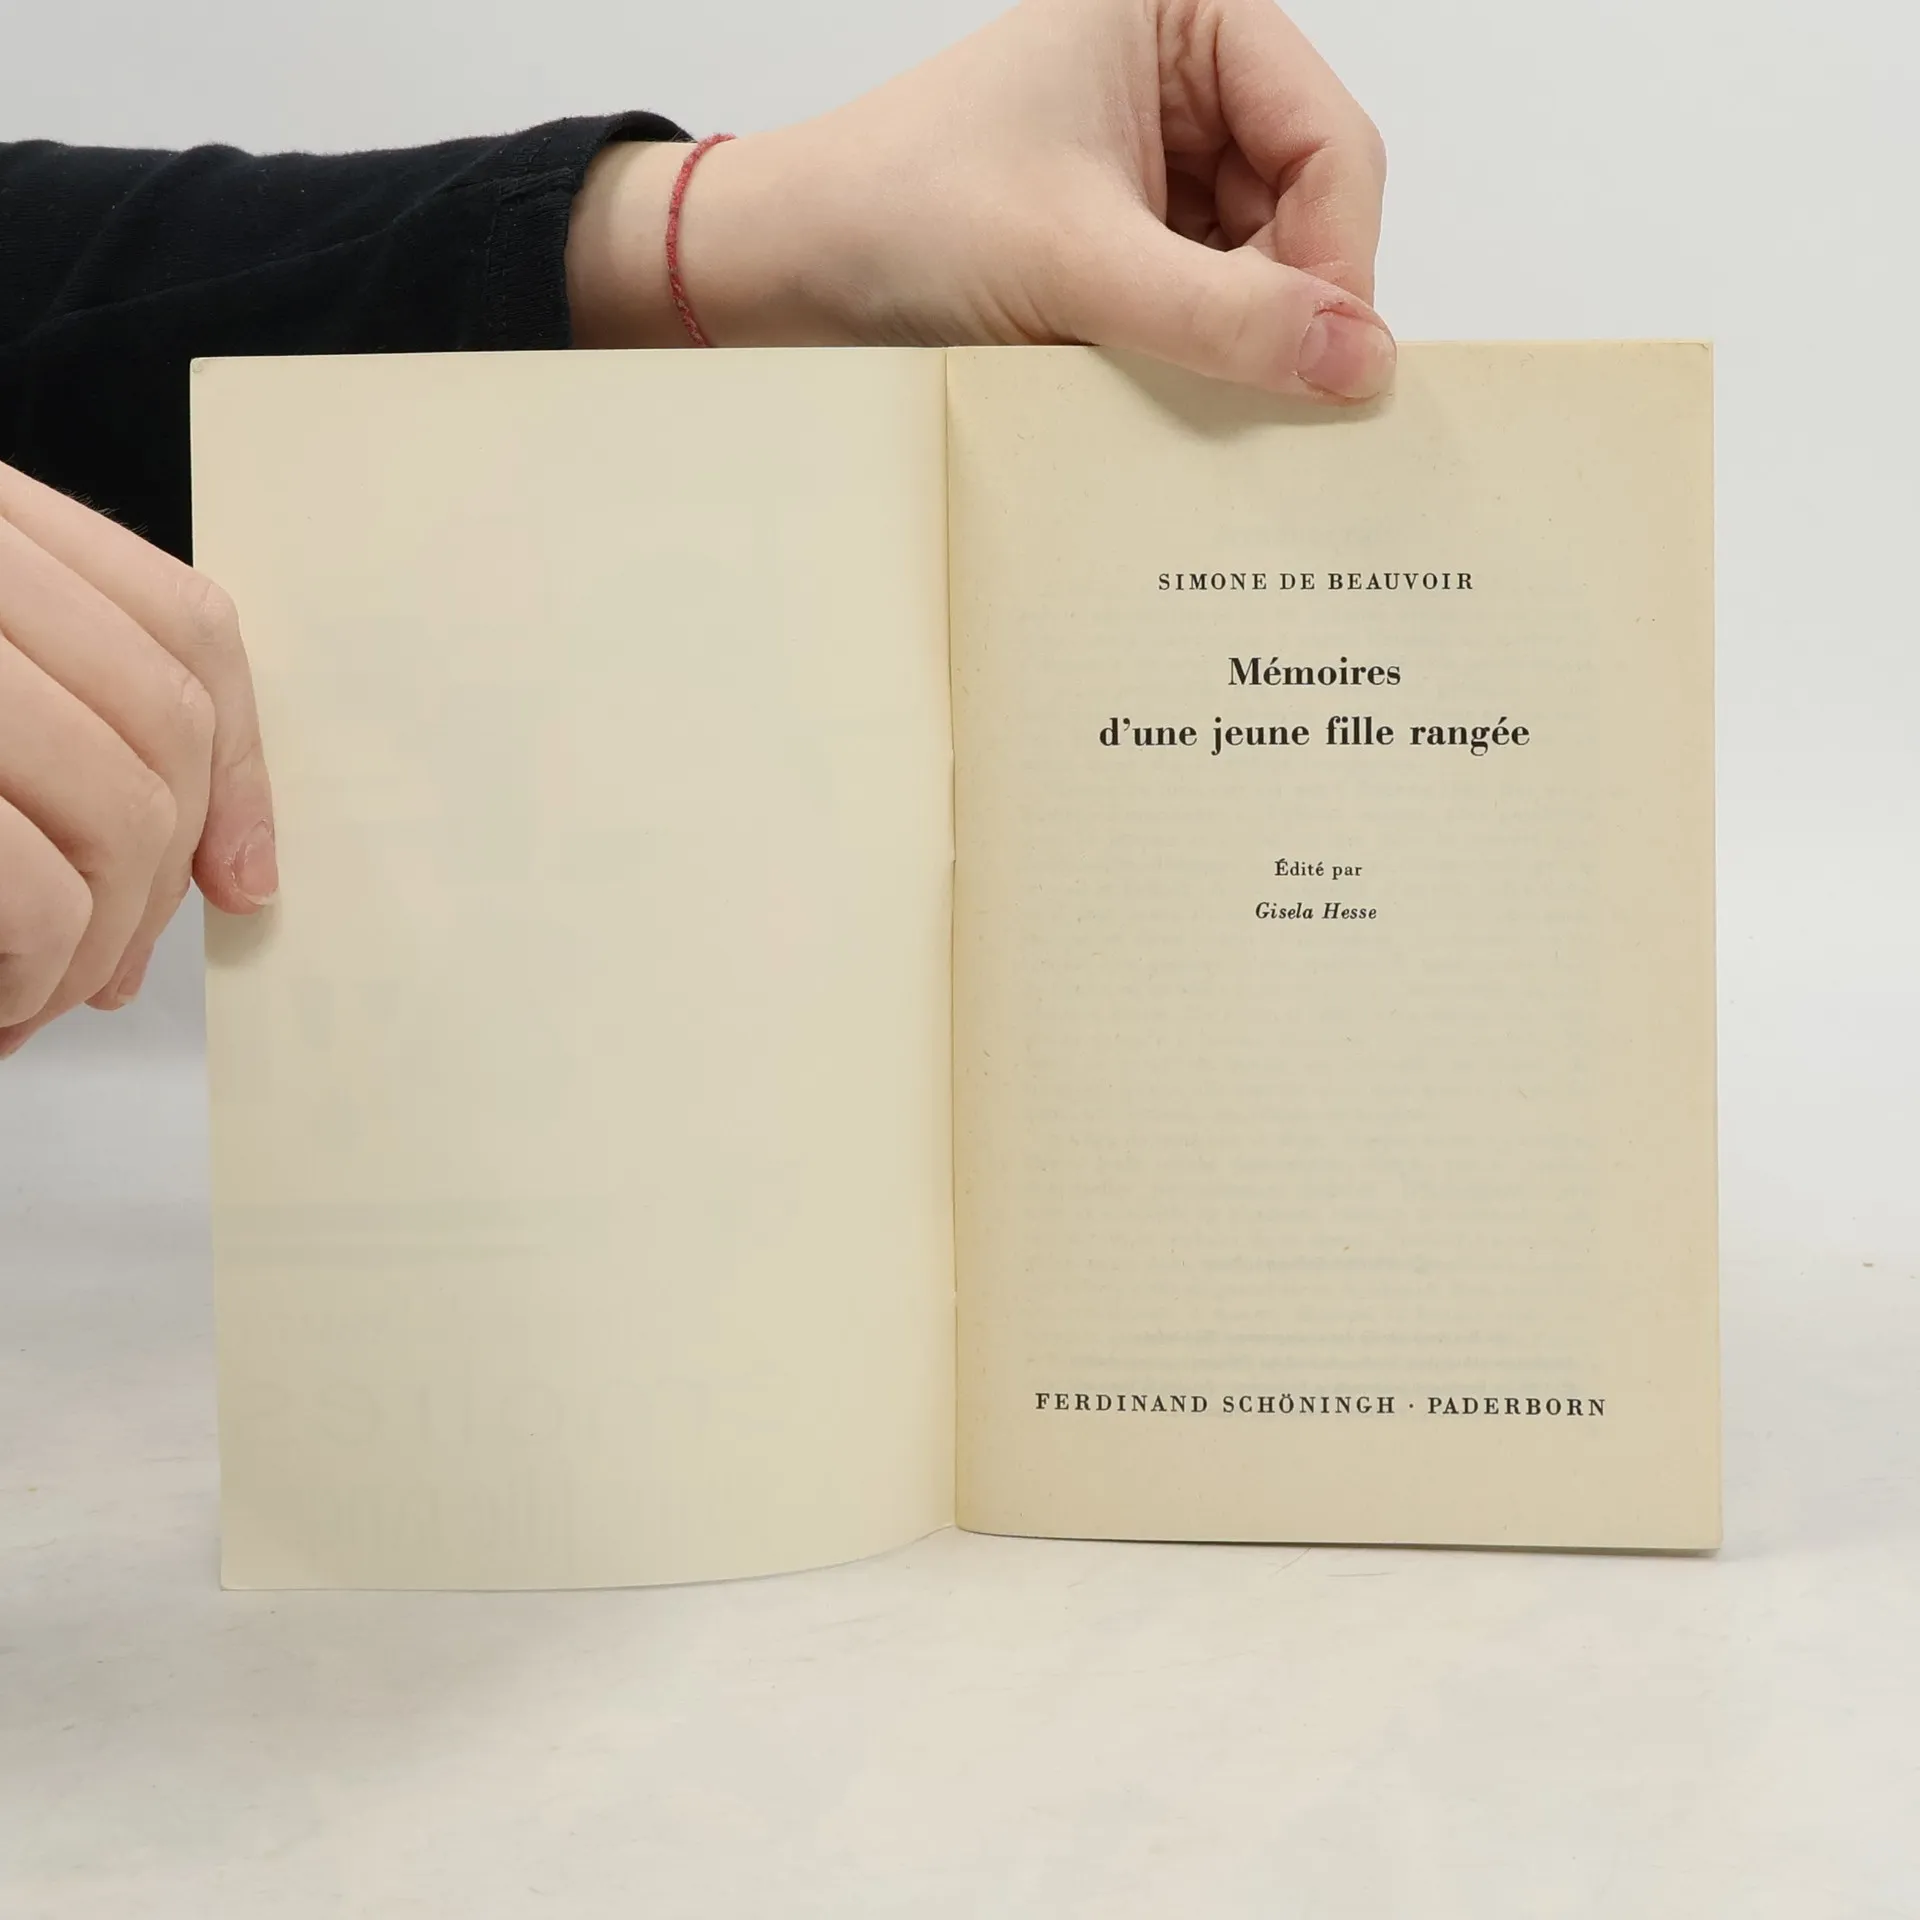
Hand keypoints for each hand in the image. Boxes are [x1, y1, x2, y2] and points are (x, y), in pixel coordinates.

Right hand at [0, 461, 274, 1057]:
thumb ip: (72, 708)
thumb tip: (245, 873)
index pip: (185, 622)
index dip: (241, 765)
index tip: (248, 884)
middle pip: (163, 725)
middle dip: (157, 881)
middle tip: (102, 975)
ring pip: (119, 810)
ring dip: (91, 944)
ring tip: (33, 998)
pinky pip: (36, 891)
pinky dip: (32, 970)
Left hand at [569, 0, 1391, 399]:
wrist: (785, 270)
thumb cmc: (895, 214)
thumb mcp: (1073, 263)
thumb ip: (1224, 315)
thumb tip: (1361, 362)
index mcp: (1183, 15)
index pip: (1330, 138)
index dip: (1337, 257)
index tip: (1320, 362)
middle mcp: (1184, 76)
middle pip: (1311, 205)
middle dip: (1285, 302)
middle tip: (1251, 391)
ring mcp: (1163, 158)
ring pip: (1269, 263)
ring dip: (1238, 335)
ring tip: (1170, 377)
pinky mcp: (1134, 233)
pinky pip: (1213, 300)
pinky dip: (1199, 350)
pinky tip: (1156, 379)